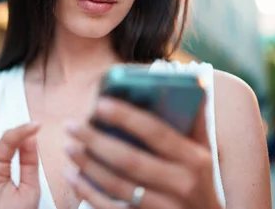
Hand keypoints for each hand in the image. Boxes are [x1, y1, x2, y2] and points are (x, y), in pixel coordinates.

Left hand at [64, 97, 222, 208]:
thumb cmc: (201, 183)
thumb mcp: (206, 153)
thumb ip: (197, 120)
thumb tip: (192, 79)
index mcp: (196, 159)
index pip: (156, 132)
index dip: (126, 117)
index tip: (98, 103)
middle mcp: (182, 184)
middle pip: (130, 160)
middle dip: (96, 140)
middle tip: (71, 125)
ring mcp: (164, 208)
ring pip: (117, 185)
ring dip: (88, 165)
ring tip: (69, 147)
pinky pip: (111, 208)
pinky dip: (88, 193)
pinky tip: (73, 177)